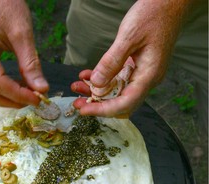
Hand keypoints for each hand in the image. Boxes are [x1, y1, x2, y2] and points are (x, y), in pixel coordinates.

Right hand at [0, 0, 48, 107]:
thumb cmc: (7, 5)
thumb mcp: (23, 34)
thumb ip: (31, 64)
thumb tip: (42, 89)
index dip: (18, 95)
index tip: (38, 98)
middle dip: (12, 101)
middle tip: (33, 99)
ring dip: (6, 98)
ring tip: (26, 95)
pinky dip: (0, 90)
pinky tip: (16, 87)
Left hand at [71, 0, 190, 116]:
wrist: (168, 4)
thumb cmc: (153, 15)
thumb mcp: (129, 37)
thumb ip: (112, 61)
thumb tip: (96, 83)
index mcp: (149, 75)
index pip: (124, 103)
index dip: (102, 110)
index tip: (83, 111)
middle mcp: (146, 79)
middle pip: (120, 101)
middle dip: (97, 105)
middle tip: (77, 103)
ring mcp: (141, 73)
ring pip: (116, 91)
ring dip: (96, 91)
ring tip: (77, 86)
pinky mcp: (136, 67)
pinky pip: (116, 79)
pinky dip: (101, 79)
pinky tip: (87, 75)